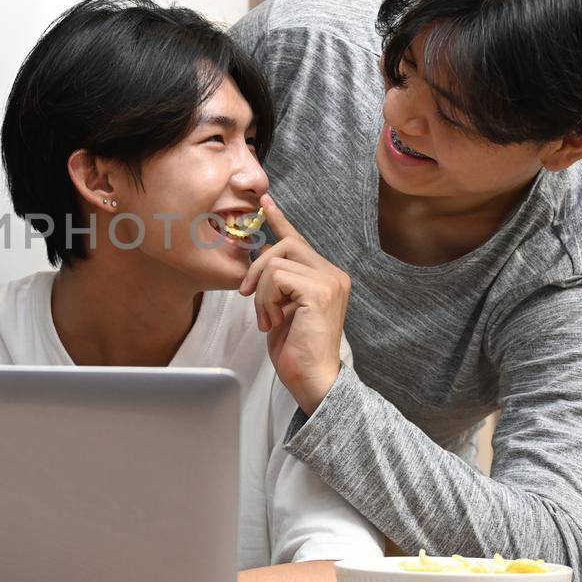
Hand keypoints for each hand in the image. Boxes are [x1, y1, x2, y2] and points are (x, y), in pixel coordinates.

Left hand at [237, 193, 350, 413]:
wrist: (312, 379)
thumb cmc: (296, 349)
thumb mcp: (282, 307)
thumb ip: (279, 281)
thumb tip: (263, 254)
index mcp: (326, 276)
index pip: (299, 241)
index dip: (280, 220)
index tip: (265, 202)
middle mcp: (333, 274)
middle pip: (285, 245)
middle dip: (258, 267)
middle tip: (248, 295)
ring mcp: (329, 281)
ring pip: (276, 262)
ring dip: (262, 293)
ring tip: (268, 319)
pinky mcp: (319, 291)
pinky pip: (277, 278)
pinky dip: (266, 299)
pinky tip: (274, 321)